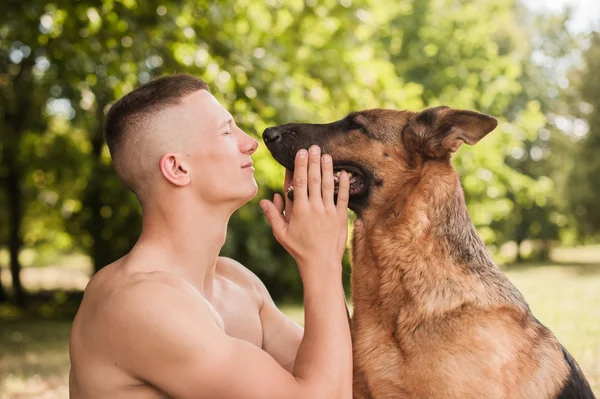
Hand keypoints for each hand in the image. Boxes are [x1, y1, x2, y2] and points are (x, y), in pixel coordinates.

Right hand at [261, 146, 349, 271]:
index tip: (300, 153)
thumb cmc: (299, 250)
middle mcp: (314, 208)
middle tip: (313, 147)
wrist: (321, 264)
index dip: (299, 166)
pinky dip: (343, 185)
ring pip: (327, 186)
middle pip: (313, 180)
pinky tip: (343, 173)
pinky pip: (343, 198)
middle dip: (313, 162)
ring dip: (327, 169)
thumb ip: (273, 216)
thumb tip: (265, 200)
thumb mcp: (281, 234)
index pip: (298, 183)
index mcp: (299, 210)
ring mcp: (328, 212)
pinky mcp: (341, 217)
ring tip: (326, 155)